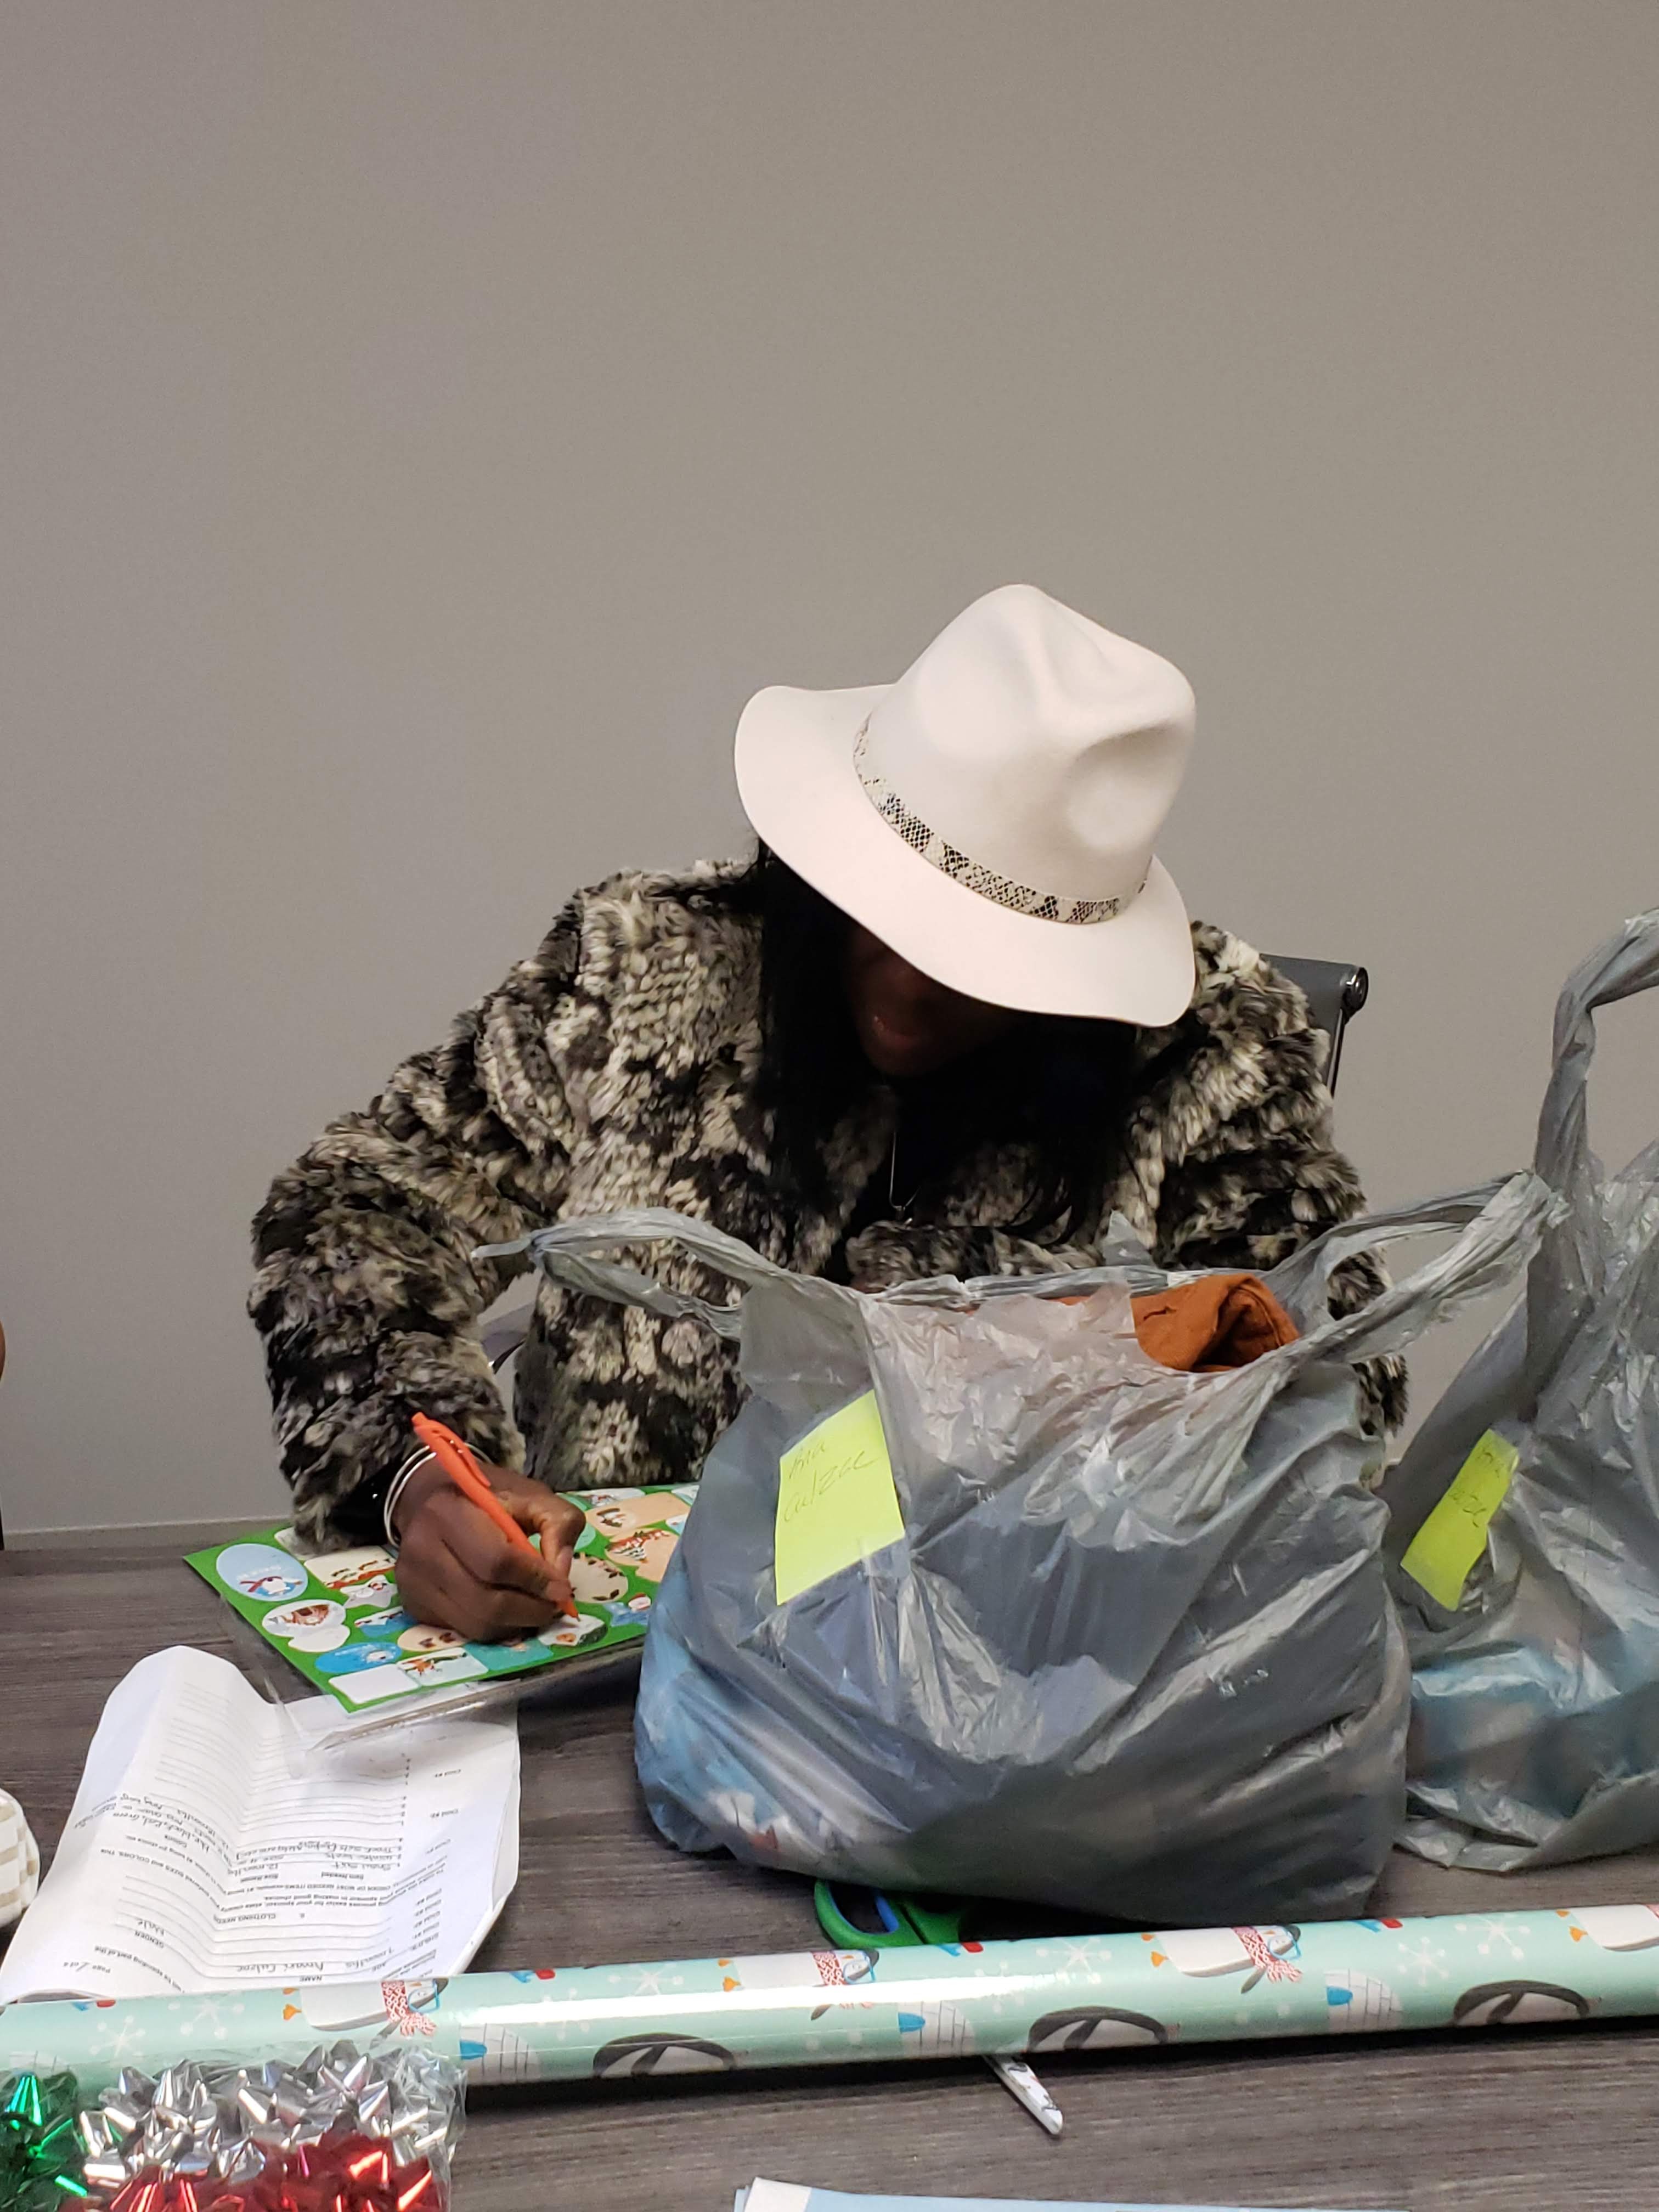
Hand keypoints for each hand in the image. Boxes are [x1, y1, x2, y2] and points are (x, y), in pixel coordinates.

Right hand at [391, 1460, 583, 1640]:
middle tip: (553, 1605)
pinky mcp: (413, 1605)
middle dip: (529, 1610)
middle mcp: (421, 1550)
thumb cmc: (486, 1498)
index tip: (562, 1588)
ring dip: (514, 1624)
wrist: (429, 1500)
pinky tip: (508, 1610)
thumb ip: (558, 1524)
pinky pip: (462, 1630)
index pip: (496, 1561)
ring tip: (535, 1608)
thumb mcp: (531, 1495)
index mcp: (449, 1512)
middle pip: (485, 1601)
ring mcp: (413, 1582)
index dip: (534, 1579)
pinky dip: (494, 1627)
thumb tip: (560, 1574)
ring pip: (475, 1624)